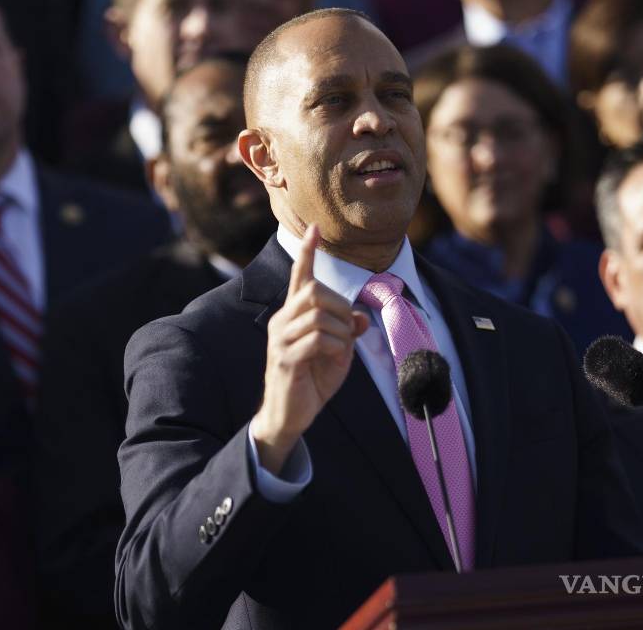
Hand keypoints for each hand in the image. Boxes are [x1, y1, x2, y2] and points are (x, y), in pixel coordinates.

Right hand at [250, 225, 369, 473]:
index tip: (315, 228)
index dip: (308, 252)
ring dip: (341, 331)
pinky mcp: (285, 359)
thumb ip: (348, 332)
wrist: (289, 415)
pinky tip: (333, 359)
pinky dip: (335, 347)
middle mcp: (283, 321)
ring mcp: (281, 339)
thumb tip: (361, 319)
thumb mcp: (338, 352)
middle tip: (349, 329)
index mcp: (294, 314)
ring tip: (341, 349)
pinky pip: (317, 340)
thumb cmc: (312, 380)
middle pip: (315, 291)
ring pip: (319, 315)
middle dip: (341, 306)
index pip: (300, 276)